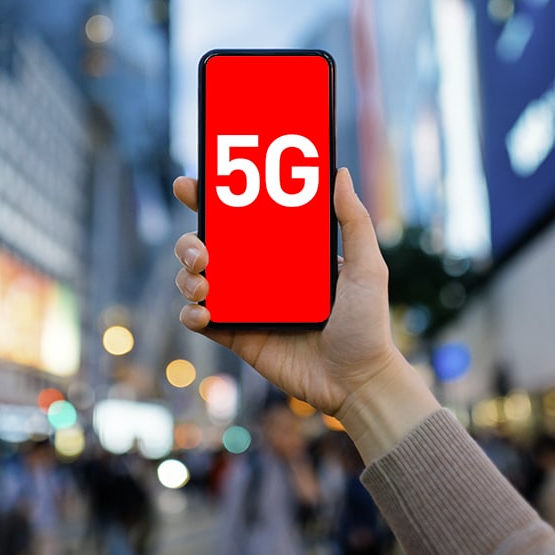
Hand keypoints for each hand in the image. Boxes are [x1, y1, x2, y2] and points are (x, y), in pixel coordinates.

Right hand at [172, 168, 399, 417]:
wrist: (358, 381)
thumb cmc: (368, 324)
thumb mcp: (367, 267)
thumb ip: (355, 220)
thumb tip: (339, 173)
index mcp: (283, 252)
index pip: (240, 219)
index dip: (210, 201)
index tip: (190, 186)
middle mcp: (259, 275)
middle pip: (207, 246)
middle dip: (188, 242)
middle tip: (200, 251)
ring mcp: (246, 305)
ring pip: (196, 280)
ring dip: (186, 276)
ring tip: (204, 283)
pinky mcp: (238, 337)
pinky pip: (201, 321)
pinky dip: (191, 313)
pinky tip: (203, 312)